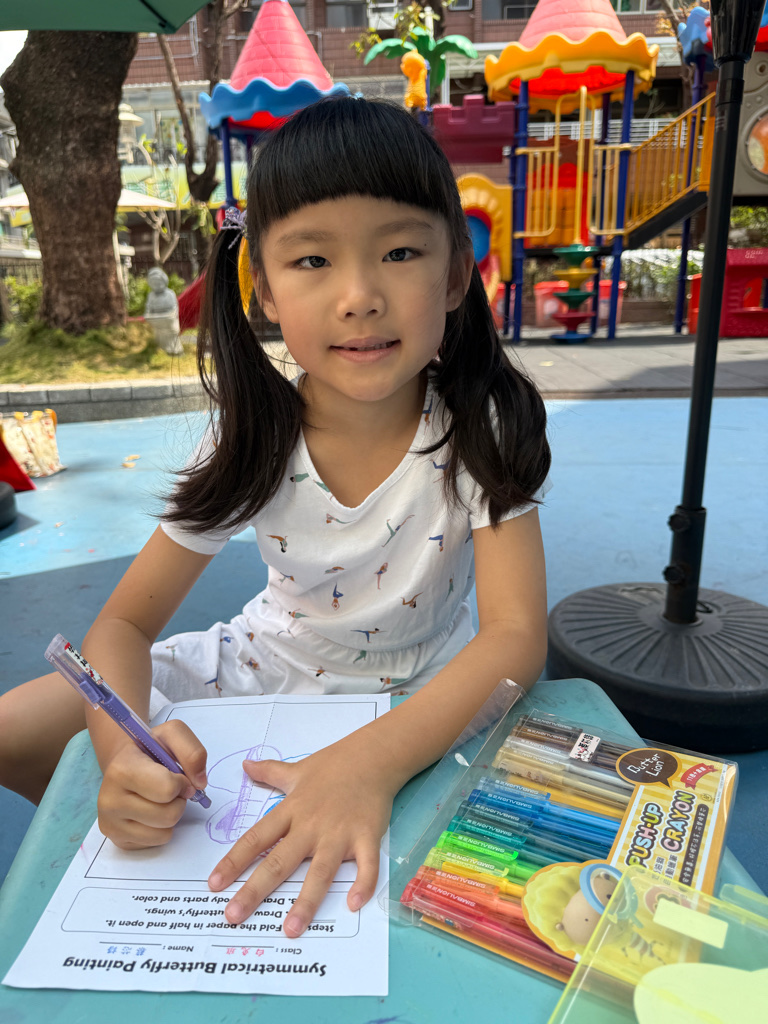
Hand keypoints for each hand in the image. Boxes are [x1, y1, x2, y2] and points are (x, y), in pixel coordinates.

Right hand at [97, 720, 207, 848]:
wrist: (124, 764)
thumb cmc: (150, 751)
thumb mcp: (172, 735)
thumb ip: (192, 752)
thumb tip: (199, 784)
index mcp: (121, 770)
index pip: (167, 789)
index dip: (181, 783)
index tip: (178, 775)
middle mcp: (109, 800)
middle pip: (169, 815)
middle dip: (178, 801)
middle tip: (170, 789)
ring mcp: (110, 824)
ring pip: (164, 833)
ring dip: (172, 816)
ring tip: (160, 800)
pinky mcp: (117, 840)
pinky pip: (156, 842)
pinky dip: (162, 829)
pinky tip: (151, 813)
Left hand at [207, 738, 394, 936]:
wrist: (372, 756)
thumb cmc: (333, 765)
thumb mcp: (296, 769)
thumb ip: (269, 772)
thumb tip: (245, 765)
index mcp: (291, 810)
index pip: (256, 838)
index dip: (234, 861)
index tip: (214, 885)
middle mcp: (311, 825)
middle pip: (279, 861)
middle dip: (255, 890)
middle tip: (234, 916)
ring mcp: (340, 834)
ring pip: (320, 871)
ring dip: (306, 901)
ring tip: (290, 929)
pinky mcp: (367, 837)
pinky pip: (366, 865)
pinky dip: (363, 884)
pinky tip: (354, 904)